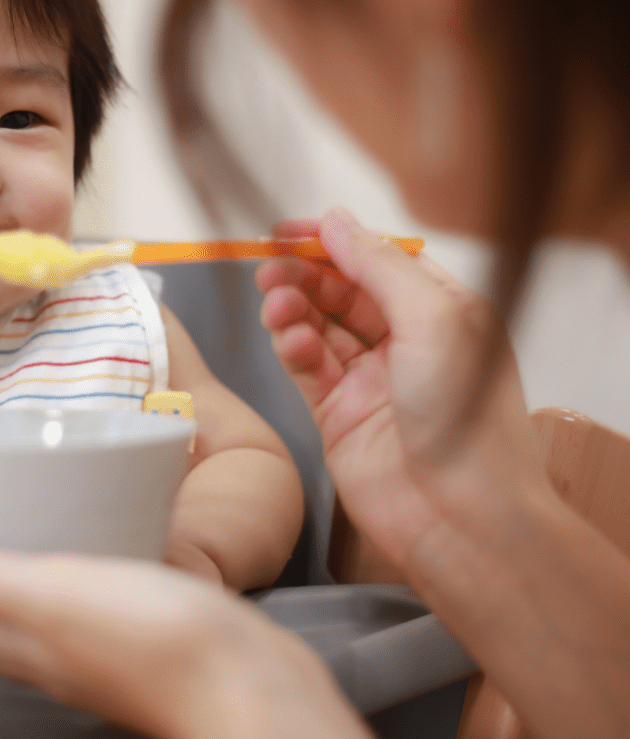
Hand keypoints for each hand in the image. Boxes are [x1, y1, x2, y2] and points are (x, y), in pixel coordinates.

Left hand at [0, 526, 401, 738]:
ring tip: (8, 508)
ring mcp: (92, 646)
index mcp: (15, 646)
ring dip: (3, 564)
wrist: (253, 685)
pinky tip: (87, 525)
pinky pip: (78, 593)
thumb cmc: (152, 641)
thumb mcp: (51, 594)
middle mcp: (45, 654)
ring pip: (25, 608)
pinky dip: (63, 560)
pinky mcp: (136, 629)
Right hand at [256, 208, 544, 573]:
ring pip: (318, 326)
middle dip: (305, 273)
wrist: (460, 517)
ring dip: (292, 308)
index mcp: (444, 312)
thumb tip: (338, 221)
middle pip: (343, 290)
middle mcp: (407, 343)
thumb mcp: (434, 319)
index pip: (382, 260)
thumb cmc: (469, 421)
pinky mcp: (339, 414)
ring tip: (274, 301)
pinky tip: (287, 338)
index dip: (337, 241)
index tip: (291, 230)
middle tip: (269, 266)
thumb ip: (379, 266)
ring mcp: (371, 380)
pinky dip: (291, 347)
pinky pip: (306, 367)